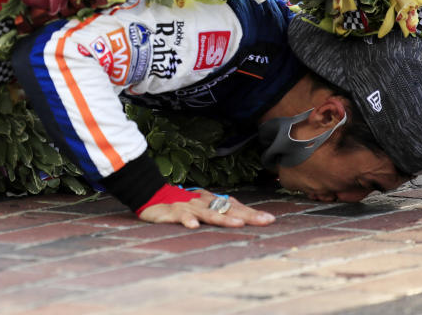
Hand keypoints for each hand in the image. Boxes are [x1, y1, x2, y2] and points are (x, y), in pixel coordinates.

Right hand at [137, 189, 274, 228]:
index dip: (252, 213)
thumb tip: (242, 215)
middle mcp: (203, 202)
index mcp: (211, 200)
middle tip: (265, 221)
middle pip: (228, 209)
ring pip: (208, 212)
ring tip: (238, 224)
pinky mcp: (173, 212)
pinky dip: (187, 220)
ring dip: (223, 218)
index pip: (235, 206)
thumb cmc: (179, 202)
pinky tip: (194, 226)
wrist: (151, 193)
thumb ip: (218, 209)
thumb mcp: (201, 206)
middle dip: (247, 215)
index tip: (270, 219)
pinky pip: (181, 216)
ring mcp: (189, 206)